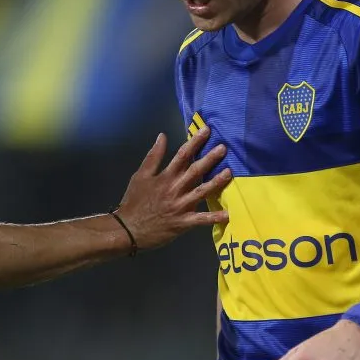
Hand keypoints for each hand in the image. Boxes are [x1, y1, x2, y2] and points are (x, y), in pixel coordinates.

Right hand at [116, 127, 230, 249]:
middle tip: (223, 148)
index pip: (182, 155)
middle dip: (210, 158)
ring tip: (230, 173)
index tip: (206, 130)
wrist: (129, 229)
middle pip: (195, 171)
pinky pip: (201, 219)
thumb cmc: (134, 201)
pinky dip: (213, 217)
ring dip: (216, 182)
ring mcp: (180, 206)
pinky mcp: (183, 222)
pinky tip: (227, 215)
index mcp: (165, 177)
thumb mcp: (140, 176)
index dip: (195, 142)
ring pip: (201, 192)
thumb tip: (162, 136)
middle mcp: (175, 189)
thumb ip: (153, 156)